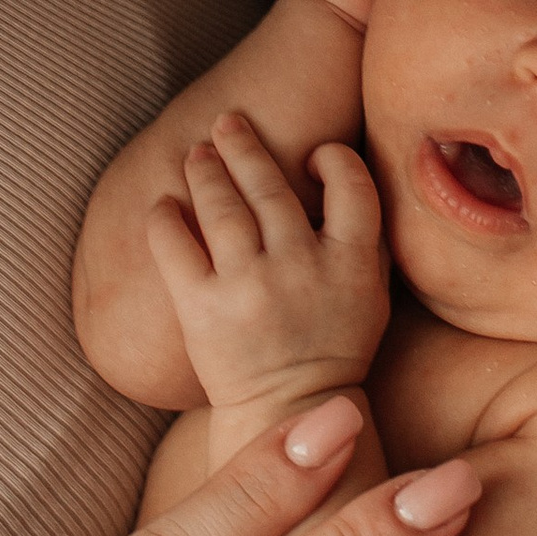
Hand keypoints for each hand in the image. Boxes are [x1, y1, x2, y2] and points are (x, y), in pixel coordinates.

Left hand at [148, 111, 390, 422]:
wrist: (290, 412)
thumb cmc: (333, 345)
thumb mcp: (373, 293)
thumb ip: (363, 237)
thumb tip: (336, 170)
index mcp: (352, 263)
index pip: (350, 184)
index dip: (331, 159)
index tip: (312, 154)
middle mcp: (300, 268)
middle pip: (269, 187)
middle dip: (244, 146)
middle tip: (228, 123)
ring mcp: (249, 287)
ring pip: (222, 206)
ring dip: (206, 170)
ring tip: (198, 154)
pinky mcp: (202, 310)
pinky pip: (175, 246)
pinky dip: (165, 218)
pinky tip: (163, 203)